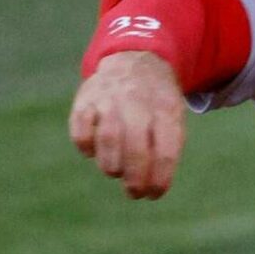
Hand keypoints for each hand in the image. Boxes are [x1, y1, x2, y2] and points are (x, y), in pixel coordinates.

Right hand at [69, 51, 186, 199]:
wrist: (135, 59)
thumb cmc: (155, 103)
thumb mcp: (173, 117)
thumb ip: (166, 149)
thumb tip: (152, 188)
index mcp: (165, 108)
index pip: (165, 149)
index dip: (159, 177)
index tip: (154, 194)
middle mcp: (138, 101)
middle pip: (136, 146)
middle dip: (135, 177)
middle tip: (134, 193)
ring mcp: (110, 98)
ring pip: (108, 138)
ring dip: (111, 164)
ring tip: (116, 170)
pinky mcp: (85, 99)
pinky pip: (81, 129)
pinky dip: (86, 146)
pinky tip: (93, 151)